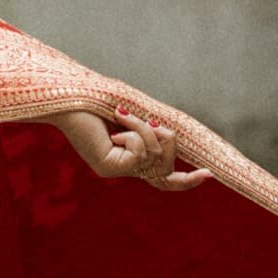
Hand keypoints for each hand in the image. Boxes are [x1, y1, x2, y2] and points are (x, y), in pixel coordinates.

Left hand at [53, 107, 210, 192]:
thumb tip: (167, 136)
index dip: (186, 181)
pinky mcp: (109, 167)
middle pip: (165, 166)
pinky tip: (114, 126)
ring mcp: (115, 170)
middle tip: (152, 122)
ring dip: (145, 129)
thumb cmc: (98, 99)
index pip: (162, 180)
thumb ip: (152, 129)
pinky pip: (140, 153)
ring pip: (154, 156)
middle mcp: (124, 168)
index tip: (209, 175)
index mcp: (131, 158)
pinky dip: (134, 132)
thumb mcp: (133, 114)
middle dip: (167, 140)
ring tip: (125, 115)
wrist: (68, 96)